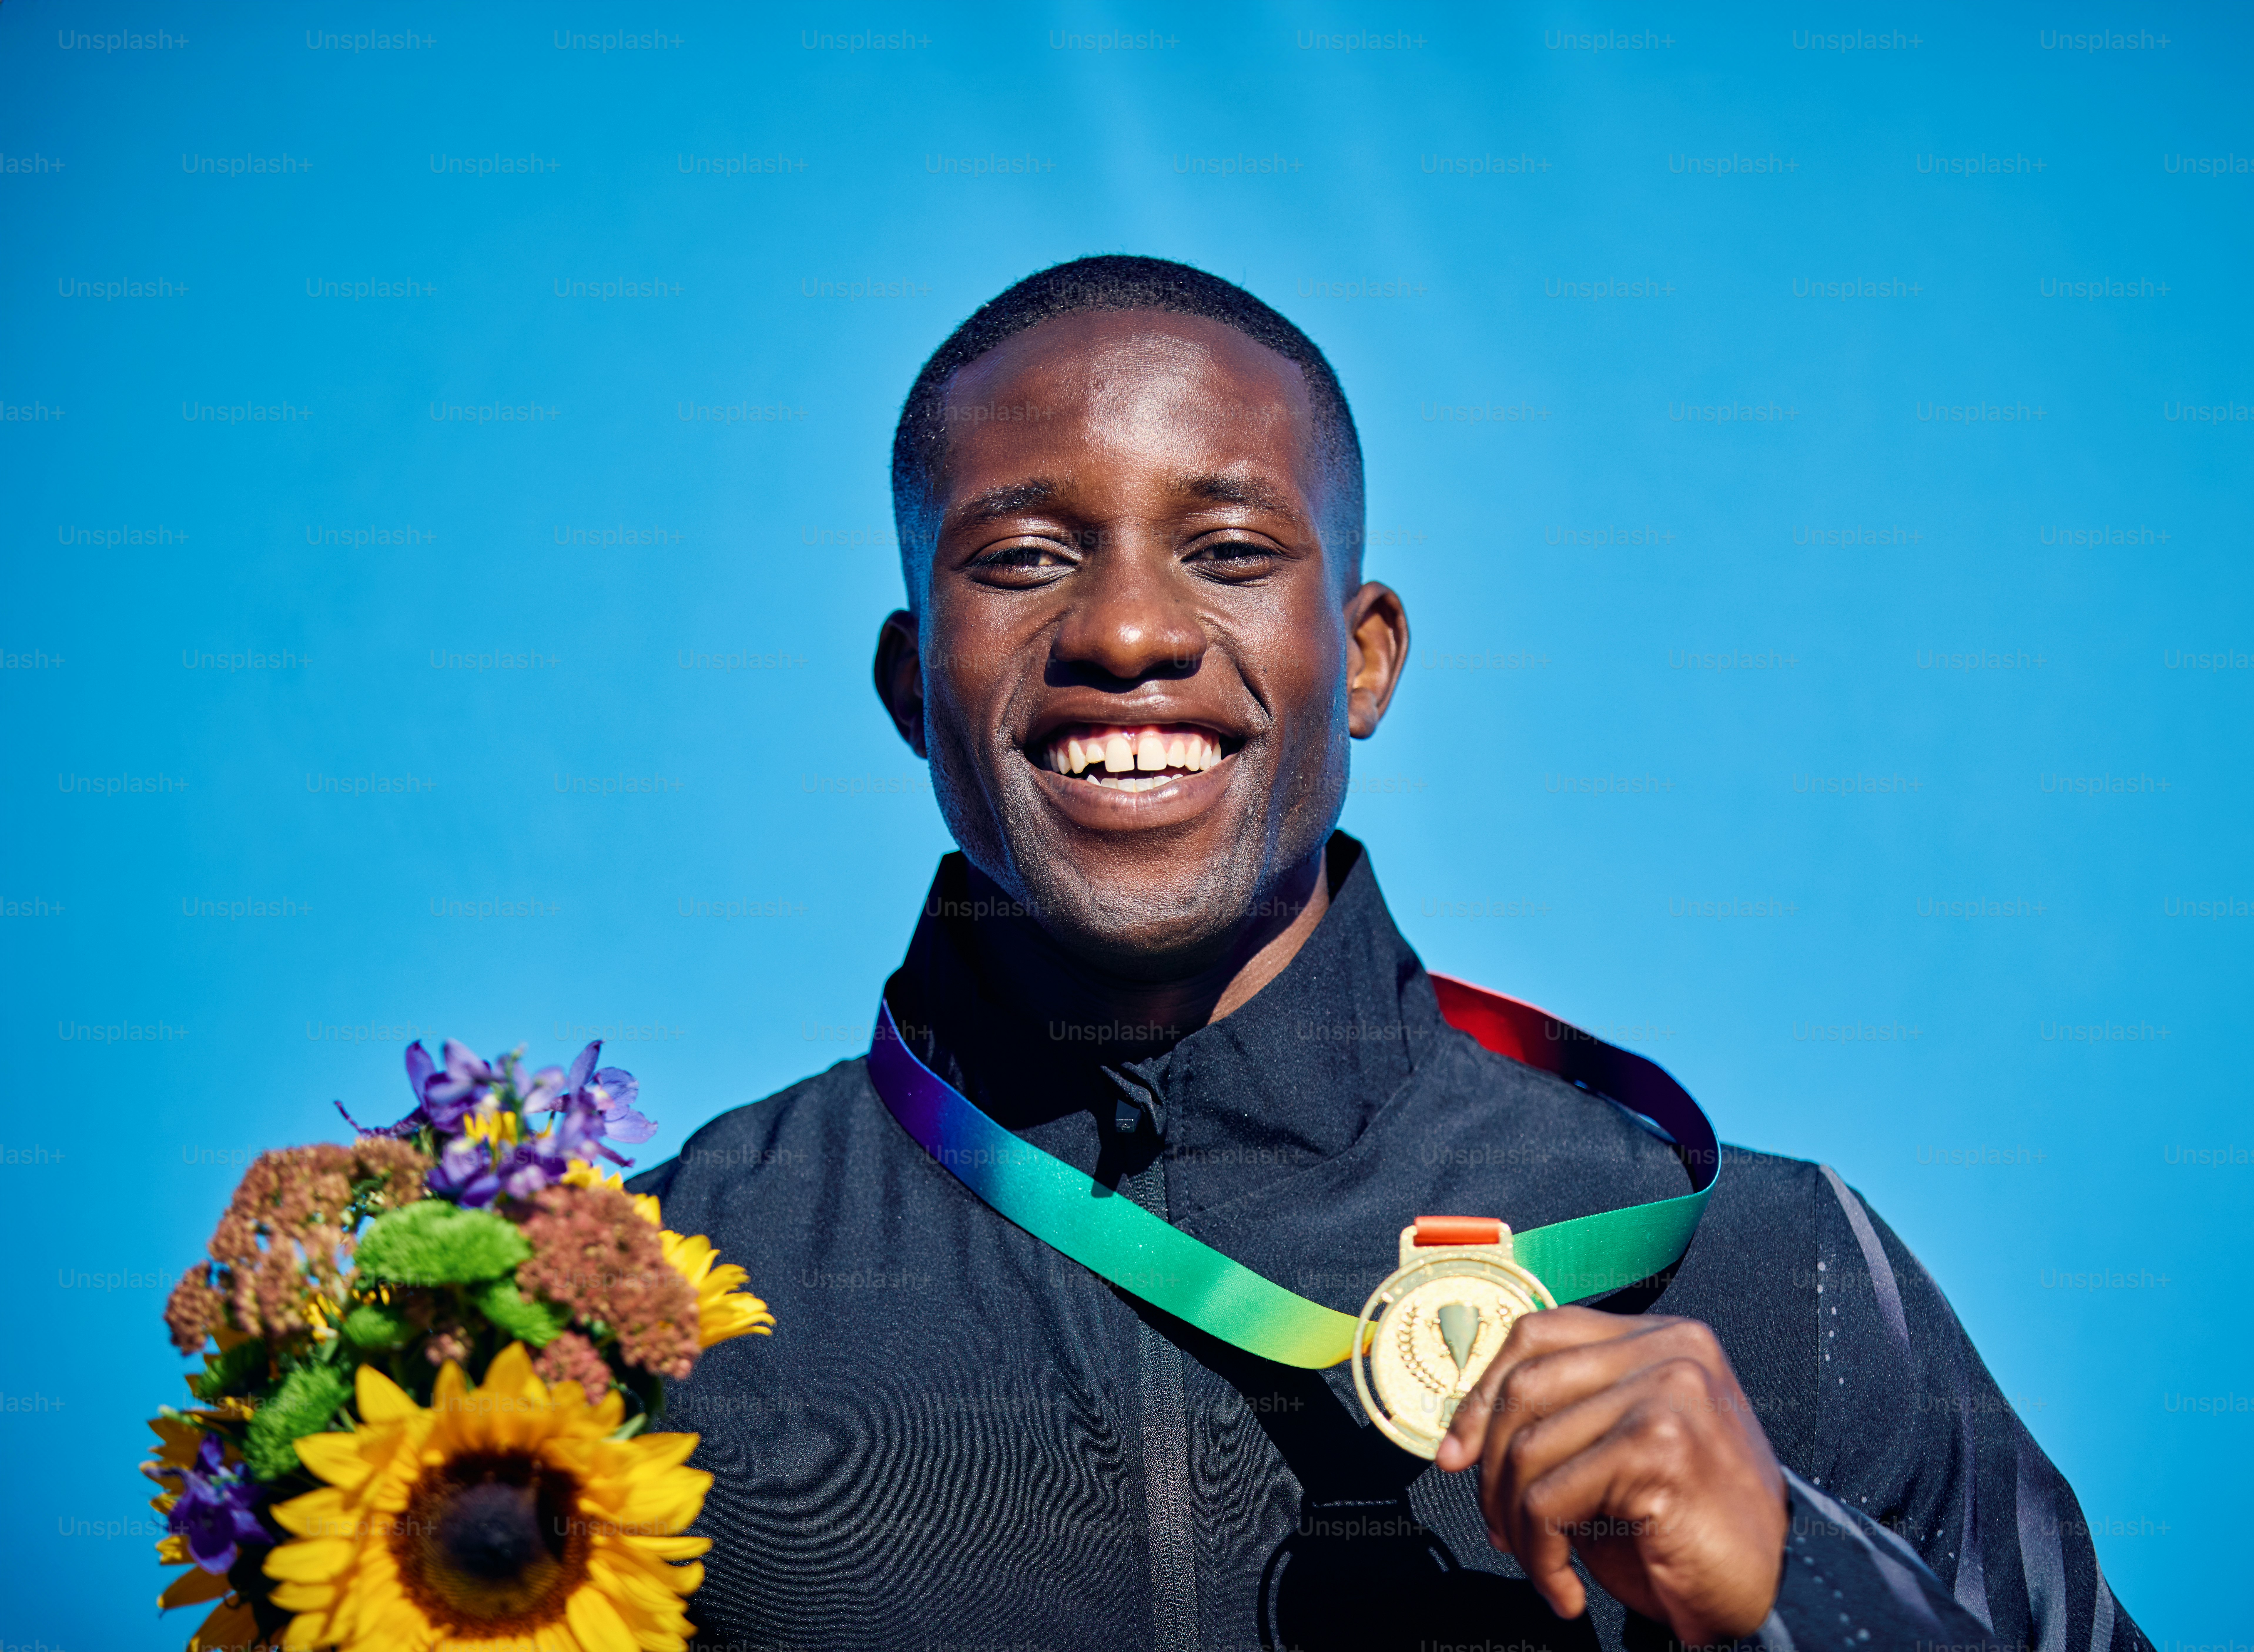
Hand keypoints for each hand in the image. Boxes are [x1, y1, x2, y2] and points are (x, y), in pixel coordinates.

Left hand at [1434, 1307, 1787, 1644]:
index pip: (1538, 1334)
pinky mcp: (1660, 1448)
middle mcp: (1671, 1351)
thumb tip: (1465, 1435)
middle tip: (1500, 1529)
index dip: (1482, 1394)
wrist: (1773, 1593)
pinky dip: (1540, 1555)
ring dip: (1515, 1522)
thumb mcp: (1620, 1451)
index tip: (1455, 1452)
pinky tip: (1563, 1587)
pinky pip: (1550, 1500)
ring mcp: (1669, 1393)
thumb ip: (1565, 1419)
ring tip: (1539, 1566)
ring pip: (1528, 1447)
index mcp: (1662, 1338)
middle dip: (1490, 1468)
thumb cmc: (1692, 1530)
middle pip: (1524, 1386)